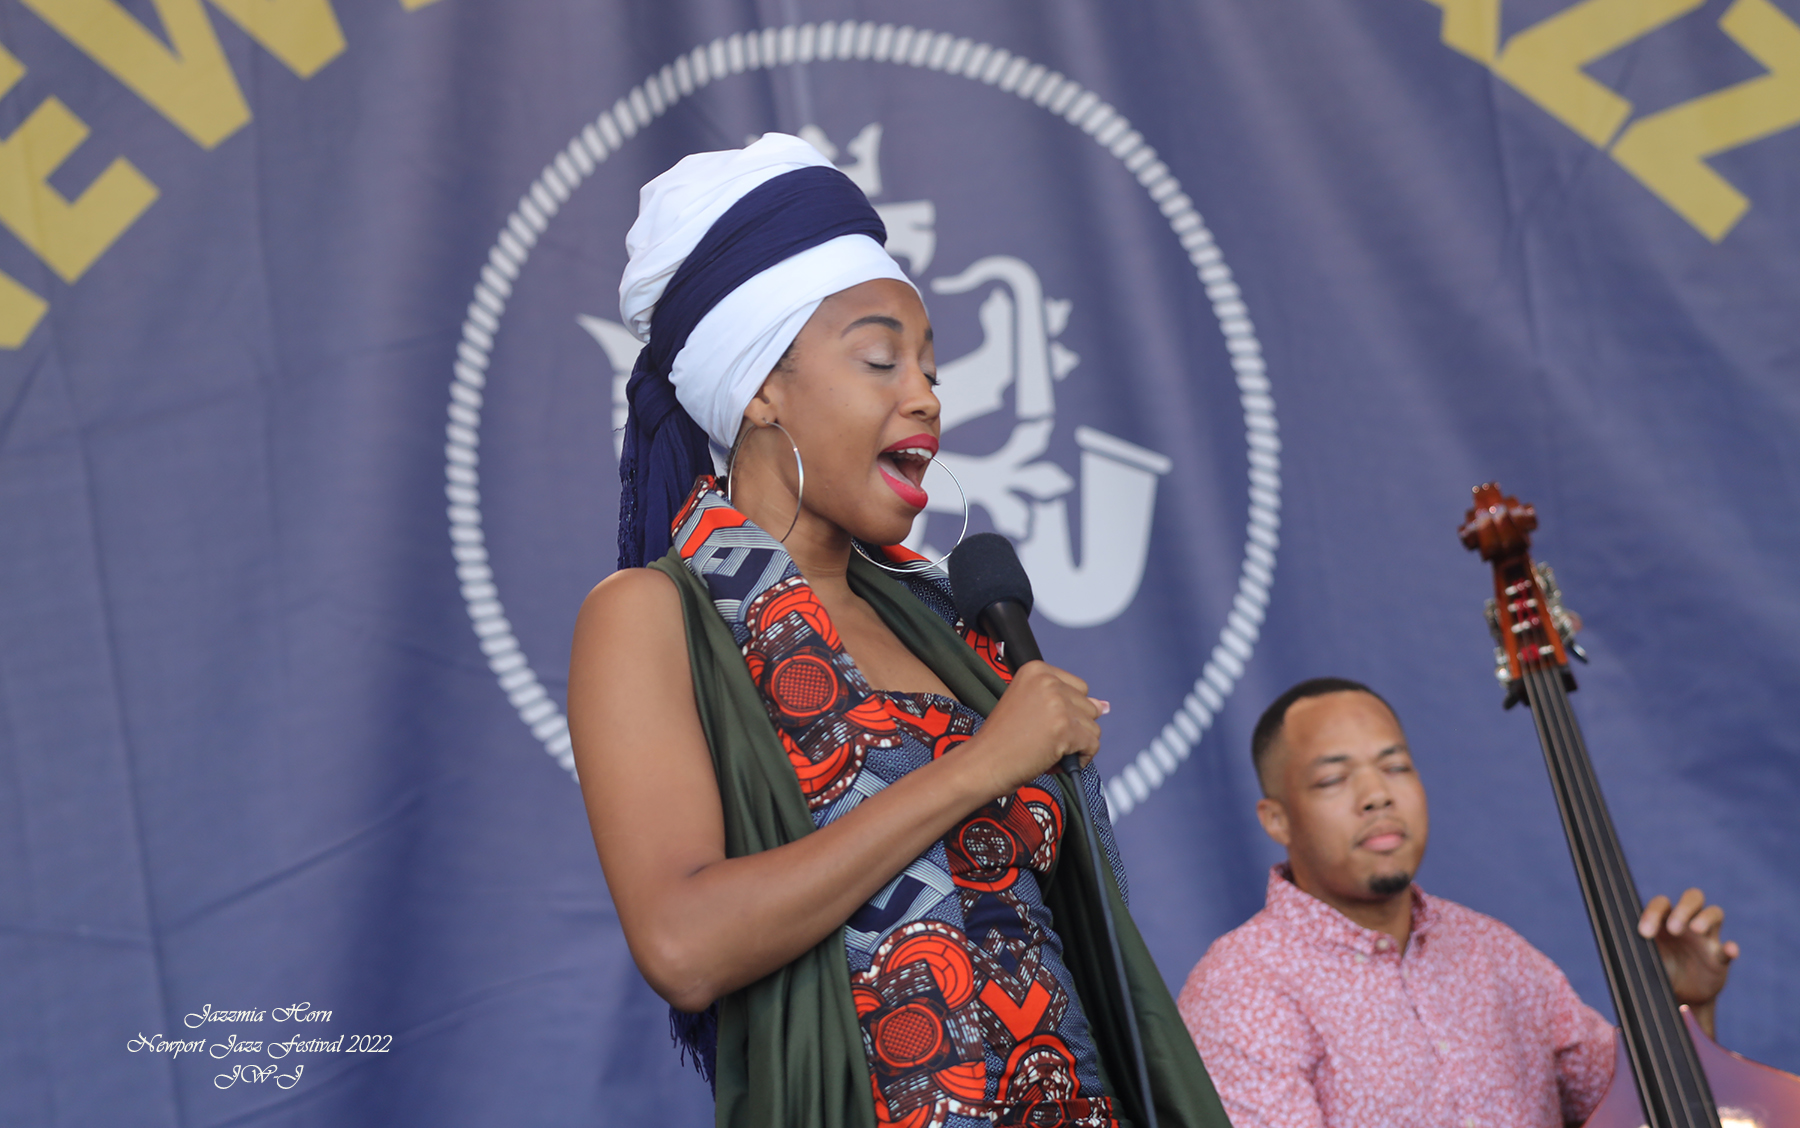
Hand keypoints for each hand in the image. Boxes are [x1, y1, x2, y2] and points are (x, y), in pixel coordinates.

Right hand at [960, 660, 1104, 797]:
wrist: (983, 763)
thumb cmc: (1002, 739)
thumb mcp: (1031, 707)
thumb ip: (1066, 701)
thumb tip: (1106, 706)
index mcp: (1036, 669)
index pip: (1078, 688)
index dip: (1065, 711)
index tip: (1043, 724)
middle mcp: (1048, 681)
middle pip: (1088, 706)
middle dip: (1072, 728)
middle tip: (1041, 739)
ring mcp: (1057, 704)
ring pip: (1093, 727)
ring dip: (1075, 745)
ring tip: (1046, 751)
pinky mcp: (1065, 729)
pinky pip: (1092, 745)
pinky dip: (1080, 759)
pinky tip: (1054, 761)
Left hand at [1639, 887, 1736, 1036]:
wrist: (1680, 997)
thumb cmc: (1658, 970)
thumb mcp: (1643, 959)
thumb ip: (1633, 949)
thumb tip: (1610, 944)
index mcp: (1665, 920)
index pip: (1661, 904)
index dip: (1653, 913)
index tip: (1644, 933)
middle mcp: (1687, 923)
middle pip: (1693, 897)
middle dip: (1684, 908)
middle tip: (1673, 929)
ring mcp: (1706, 938)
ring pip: (1714, 913)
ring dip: (1705, 918)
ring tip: (1695, 930)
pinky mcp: (1720, 957)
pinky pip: (1729, 948)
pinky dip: (1731, 948)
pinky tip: (1728, 950)